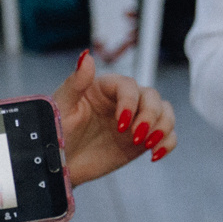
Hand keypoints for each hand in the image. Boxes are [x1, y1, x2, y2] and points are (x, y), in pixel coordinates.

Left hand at [51, 49, 174, 183]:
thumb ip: (75, 83)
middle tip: (138, 137)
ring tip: (148, 145)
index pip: (128, 85)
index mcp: (104, 87)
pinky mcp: (142, 140)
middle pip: (151, 96)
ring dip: (163, 127)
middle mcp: (123, 100)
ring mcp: (135, 120)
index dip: (130, 102)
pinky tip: (154, 155)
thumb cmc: (55, 132)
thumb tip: (87, 57)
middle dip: (150, 116)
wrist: (59, 164)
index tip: (121, 123)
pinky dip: (167, 143)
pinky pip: (167, 136)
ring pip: (164, 112)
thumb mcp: (60, 108)